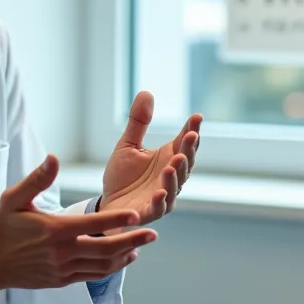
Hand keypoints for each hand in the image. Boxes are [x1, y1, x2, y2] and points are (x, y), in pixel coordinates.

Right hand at [0, 155, 157, 295]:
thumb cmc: (1, 226)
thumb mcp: (13, 198)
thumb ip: (37, 179)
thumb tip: (54, 158)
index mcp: (53, 230)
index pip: (91, 224)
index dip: (116, 219)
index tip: (136, 214)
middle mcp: (61, 252)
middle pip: (104, 249)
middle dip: (132, 240)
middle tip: (153, 233)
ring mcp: (62, 269)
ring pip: (102, 265)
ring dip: (125, 256)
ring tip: (142, 245)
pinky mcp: (61, 280)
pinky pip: (92, 276)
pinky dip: (111, 269)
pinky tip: (122, 259)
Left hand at [99, 91, 200, 225]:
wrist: (107, 203)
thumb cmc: (122, 175)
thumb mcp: (127, 144)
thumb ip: (138, 122)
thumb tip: (146, 92)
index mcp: (168, 158)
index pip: (184, 143)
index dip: (192, 130)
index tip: (197, 117)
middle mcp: (170, 177)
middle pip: (185, 163)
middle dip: (189, 150)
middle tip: (190, 136)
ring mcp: (163, 195)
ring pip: (175, 185)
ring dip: (176, 175)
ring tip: (174, 162)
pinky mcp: (149, 212)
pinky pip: (158, 207)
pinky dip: (161, 200)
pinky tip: (160, 192)